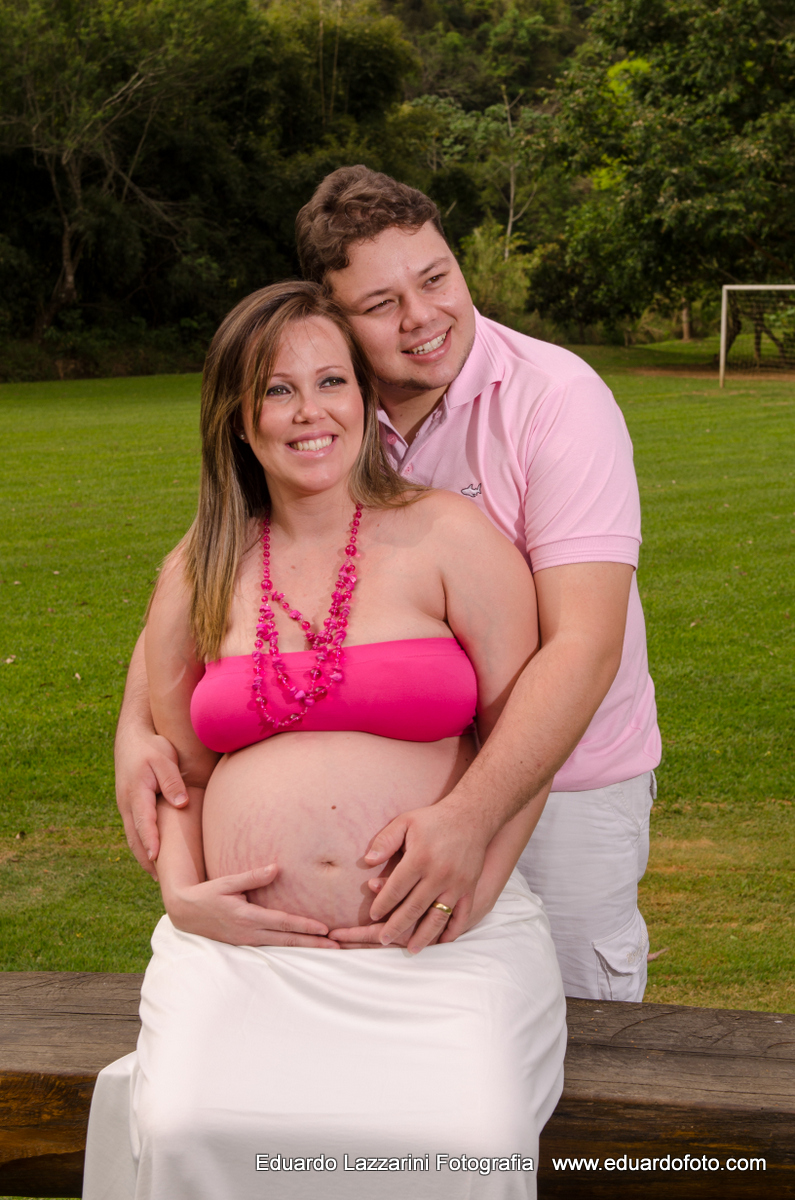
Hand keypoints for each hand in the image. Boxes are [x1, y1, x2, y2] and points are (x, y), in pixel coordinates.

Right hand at [115, 728, 188, 877]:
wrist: (132, 738)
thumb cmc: (151, 747)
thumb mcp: (163, 759)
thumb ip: (172, 782)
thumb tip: (181, 804)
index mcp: (136, 793)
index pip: (143, 822)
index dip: (150, 841)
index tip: (156, 859)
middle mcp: (127, 804)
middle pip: (135, 838)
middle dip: (146, 860)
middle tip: (161, 881)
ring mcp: (126, 807)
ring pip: (133, 838)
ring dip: (143, 857)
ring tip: (158, 877)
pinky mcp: (130, 806)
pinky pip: (134, 831)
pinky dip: (142, 846)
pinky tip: (153, 857)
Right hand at [164, 864, 340, 947]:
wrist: (185, 913)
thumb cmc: (207, 894)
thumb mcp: (227, 882)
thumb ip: (252, 877)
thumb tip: (277, 868)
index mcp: (247, 918)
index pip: (283, 923)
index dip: (305, 926)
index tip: (325, 929)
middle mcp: (250, 933)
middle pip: (288, 940)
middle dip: (313, 944)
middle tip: (337, 946)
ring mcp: (248, 941)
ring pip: (282, 946)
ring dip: (305, 947)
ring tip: (327, 948)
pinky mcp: (246, 943)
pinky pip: (273, 946)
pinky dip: (290, 947)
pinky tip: (303, 946)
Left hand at [363, 803, 489, 952]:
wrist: (472, 816)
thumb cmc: (433, 819)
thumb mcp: (405, 821)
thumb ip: (385, 840)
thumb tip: (368, 861)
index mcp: (420, 858)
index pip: (396, 888)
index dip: (383, 904)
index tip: (373, 915)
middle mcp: (439, 874)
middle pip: (413, 908)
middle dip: (396, 926)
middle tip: (382, 940)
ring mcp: (456, 884)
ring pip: (437, 917)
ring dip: (423, 935)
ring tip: (411, 948)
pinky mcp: (470, 888)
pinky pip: (461, 915)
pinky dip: (452, 930)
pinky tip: (442, 941)